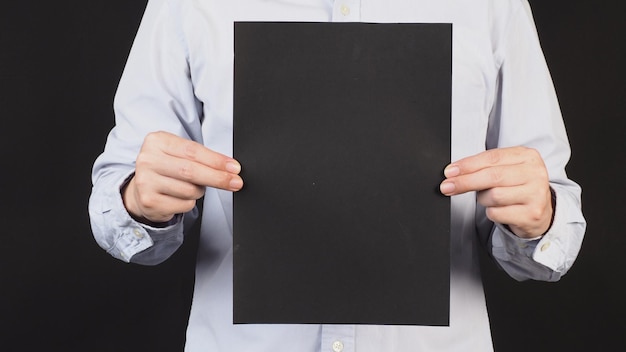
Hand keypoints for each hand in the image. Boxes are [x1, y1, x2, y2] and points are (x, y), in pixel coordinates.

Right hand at [123, 131, 242, 223]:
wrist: (142, 189)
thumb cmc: (167, 168)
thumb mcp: (179, 154)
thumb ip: (201, 157)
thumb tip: (230, 168)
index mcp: (157, 141)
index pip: (192, 151)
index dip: (216, 160)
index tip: (234, 168)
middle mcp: (148, 159)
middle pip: (191, 171)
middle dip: (218, 178)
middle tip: (235, 182)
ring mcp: (146, 181)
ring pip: (189, 190)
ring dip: (200, 191)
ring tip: (192, 186)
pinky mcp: (149, 201)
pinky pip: (184, 204)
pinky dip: (190, 202)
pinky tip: (180, 197)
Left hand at [439, 146, 552, 237]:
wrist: (541, 212)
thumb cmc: (518, 187)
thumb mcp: (506, 170)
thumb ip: (485, 167)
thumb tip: (454, 172)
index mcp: (527, 156)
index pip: (492, 158)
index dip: (468, 165)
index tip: (450, 171)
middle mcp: (535, 173)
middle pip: (491, 176)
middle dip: (465, 182)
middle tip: (447, 186)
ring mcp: (536, 194)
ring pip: (493, 196)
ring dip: (483, 199)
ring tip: (489, 198)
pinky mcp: (532, 214)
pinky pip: (497, 213)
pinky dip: (491, 212)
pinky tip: (499, 209)